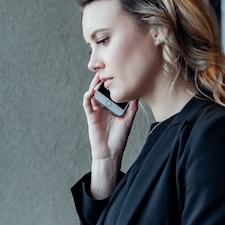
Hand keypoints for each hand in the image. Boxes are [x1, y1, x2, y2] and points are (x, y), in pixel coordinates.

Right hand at [83, 74, 137, 198]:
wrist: (110, 152)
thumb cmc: (119, 138)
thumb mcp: (128, 121)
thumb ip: (131, 108)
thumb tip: (137, 95)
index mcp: (113, 107)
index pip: (111, 92)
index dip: (112, 83)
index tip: (116, 73)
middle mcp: (104, 107)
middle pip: (101, 91)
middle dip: (102, 81)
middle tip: (105, 71)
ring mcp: (96, 111)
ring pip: (93, 95)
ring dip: (94, 86)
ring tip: (98, 79)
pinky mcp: (91, 116)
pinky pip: (87, 104)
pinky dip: (87, 97)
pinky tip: (90, 92)